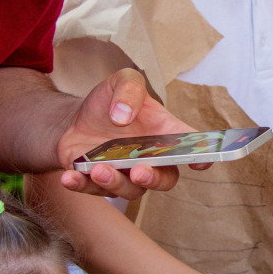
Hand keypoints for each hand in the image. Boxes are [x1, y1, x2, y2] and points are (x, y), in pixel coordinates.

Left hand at [55, 68, 209, 199]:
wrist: (74, 120)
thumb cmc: (108, 102)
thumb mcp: (121, 81)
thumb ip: (129, 89)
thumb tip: (122, 116)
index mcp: (164, 134)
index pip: (192, 148)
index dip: (203, 157)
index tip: (202, 162)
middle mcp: (150, 160)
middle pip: (165, 180)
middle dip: (154, 179)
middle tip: (140, 171)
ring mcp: (125, 175)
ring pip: (130, 191)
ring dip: (116, 183)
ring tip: (99, 169)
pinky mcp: (97, 183)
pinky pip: (93, 191)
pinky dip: (82, 186)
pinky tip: (69, 177)